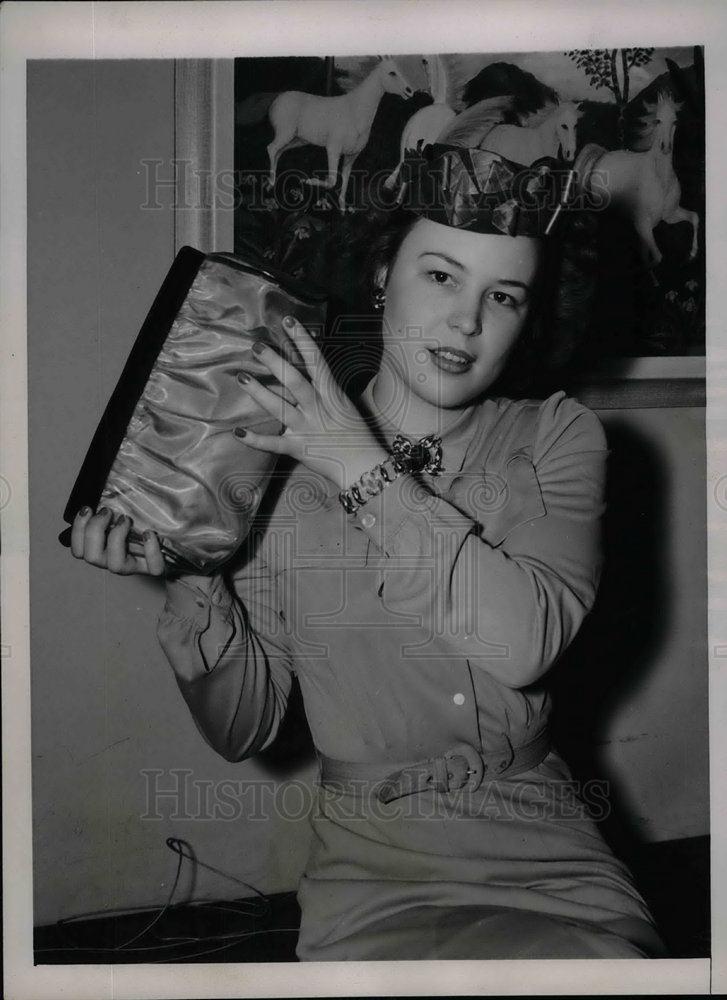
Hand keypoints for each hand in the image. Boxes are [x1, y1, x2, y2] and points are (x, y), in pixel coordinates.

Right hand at [70, 506, 164, 575]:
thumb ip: (109, 504)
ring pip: (115, 565)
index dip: (78, 530)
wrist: (167, 542)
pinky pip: (153, 567)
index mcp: (101, 550)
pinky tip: (149, 533)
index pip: (78, 550)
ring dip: (117, 537)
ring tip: (126, 519)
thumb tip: (103, 486)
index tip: (88, 508)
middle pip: (91, 557)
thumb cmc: (139, 522)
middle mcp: (113, 561)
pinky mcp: (154, 568)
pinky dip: (151, 550)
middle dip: (94, 530)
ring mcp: (134, 566)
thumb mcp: (121, 512)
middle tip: (107, 511)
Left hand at [235, 316, 387, 490]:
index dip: (302, 340)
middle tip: (256, 347)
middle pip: (294, 381)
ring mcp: (307, 428)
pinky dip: (255, 440)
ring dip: (260, 393)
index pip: (316, 361)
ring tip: (242, 378)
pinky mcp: (298, 448)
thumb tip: (311, 364)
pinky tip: (238, 432)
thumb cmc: (356, 432)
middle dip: (275, 362)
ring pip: (280, 408)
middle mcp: (317, 408)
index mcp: (331, 394)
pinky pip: (273, 444)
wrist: (363, 465)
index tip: (288, 321)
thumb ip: (326, 386)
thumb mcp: (344, 403)